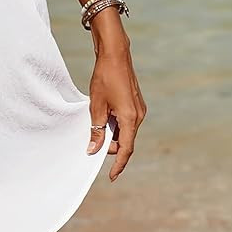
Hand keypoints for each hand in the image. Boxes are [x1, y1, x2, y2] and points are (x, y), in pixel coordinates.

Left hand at [85, 40, 146, 180]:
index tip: (111, 176)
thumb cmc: (105, 77)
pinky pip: (127, 122)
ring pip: (126, 131)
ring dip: (112, 134)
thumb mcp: (96, 105)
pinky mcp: (136, 104)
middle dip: (111, 146)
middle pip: (126, 141)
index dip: (118, 164)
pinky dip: (116, 125)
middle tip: (93, 143)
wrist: (115, 54)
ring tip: (96, 127)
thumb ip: (96, 129)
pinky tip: (104, 118)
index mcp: (131, 118)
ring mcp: (139, 109)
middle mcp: (139, 116)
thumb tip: (94, 149)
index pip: (126, 149)